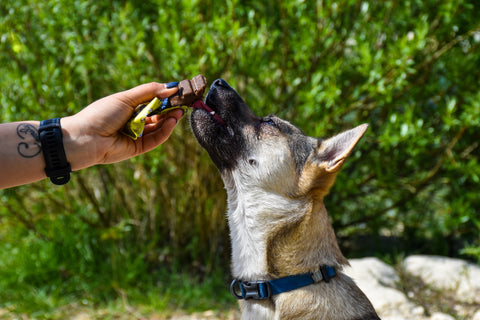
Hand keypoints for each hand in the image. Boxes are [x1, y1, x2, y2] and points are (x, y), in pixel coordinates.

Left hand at [61, 82, 183, 169]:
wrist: (85, 137)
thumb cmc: (101, 114)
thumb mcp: (126, 98)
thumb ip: (149, 92)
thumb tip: (171, 88)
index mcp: (129, 108)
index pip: (152, 101)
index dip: (165, 97)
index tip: (178, 92)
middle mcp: (134, 121)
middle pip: (158, 115)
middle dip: (170, 109)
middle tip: (183, 102)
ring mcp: (137, 135)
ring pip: (159, 128)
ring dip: (170, 120)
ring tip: (178, 112)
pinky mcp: (138, 148)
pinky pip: (156, 139)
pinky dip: (165, 131)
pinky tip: (171, 122)